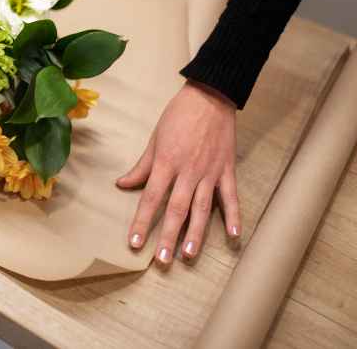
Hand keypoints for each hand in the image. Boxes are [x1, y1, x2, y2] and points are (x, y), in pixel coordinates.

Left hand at [116, 80, 240, 263]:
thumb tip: (122, 184)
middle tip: (162, 260)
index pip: (151, 197)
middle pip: (176, 209)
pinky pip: (230, 197)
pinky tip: (234, 236)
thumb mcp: (155, 138)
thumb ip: (141, 165)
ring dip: (195, 233)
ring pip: (201, 208)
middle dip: (168, 236)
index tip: (134, 242)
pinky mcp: (226, 170)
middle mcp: (187, 171)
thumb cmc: (178, 115)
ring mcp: (209, 172)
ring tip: (188, 255)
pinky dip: (233, 216)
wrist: (210, 96)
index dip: (142, 221)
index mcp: (166, 162)